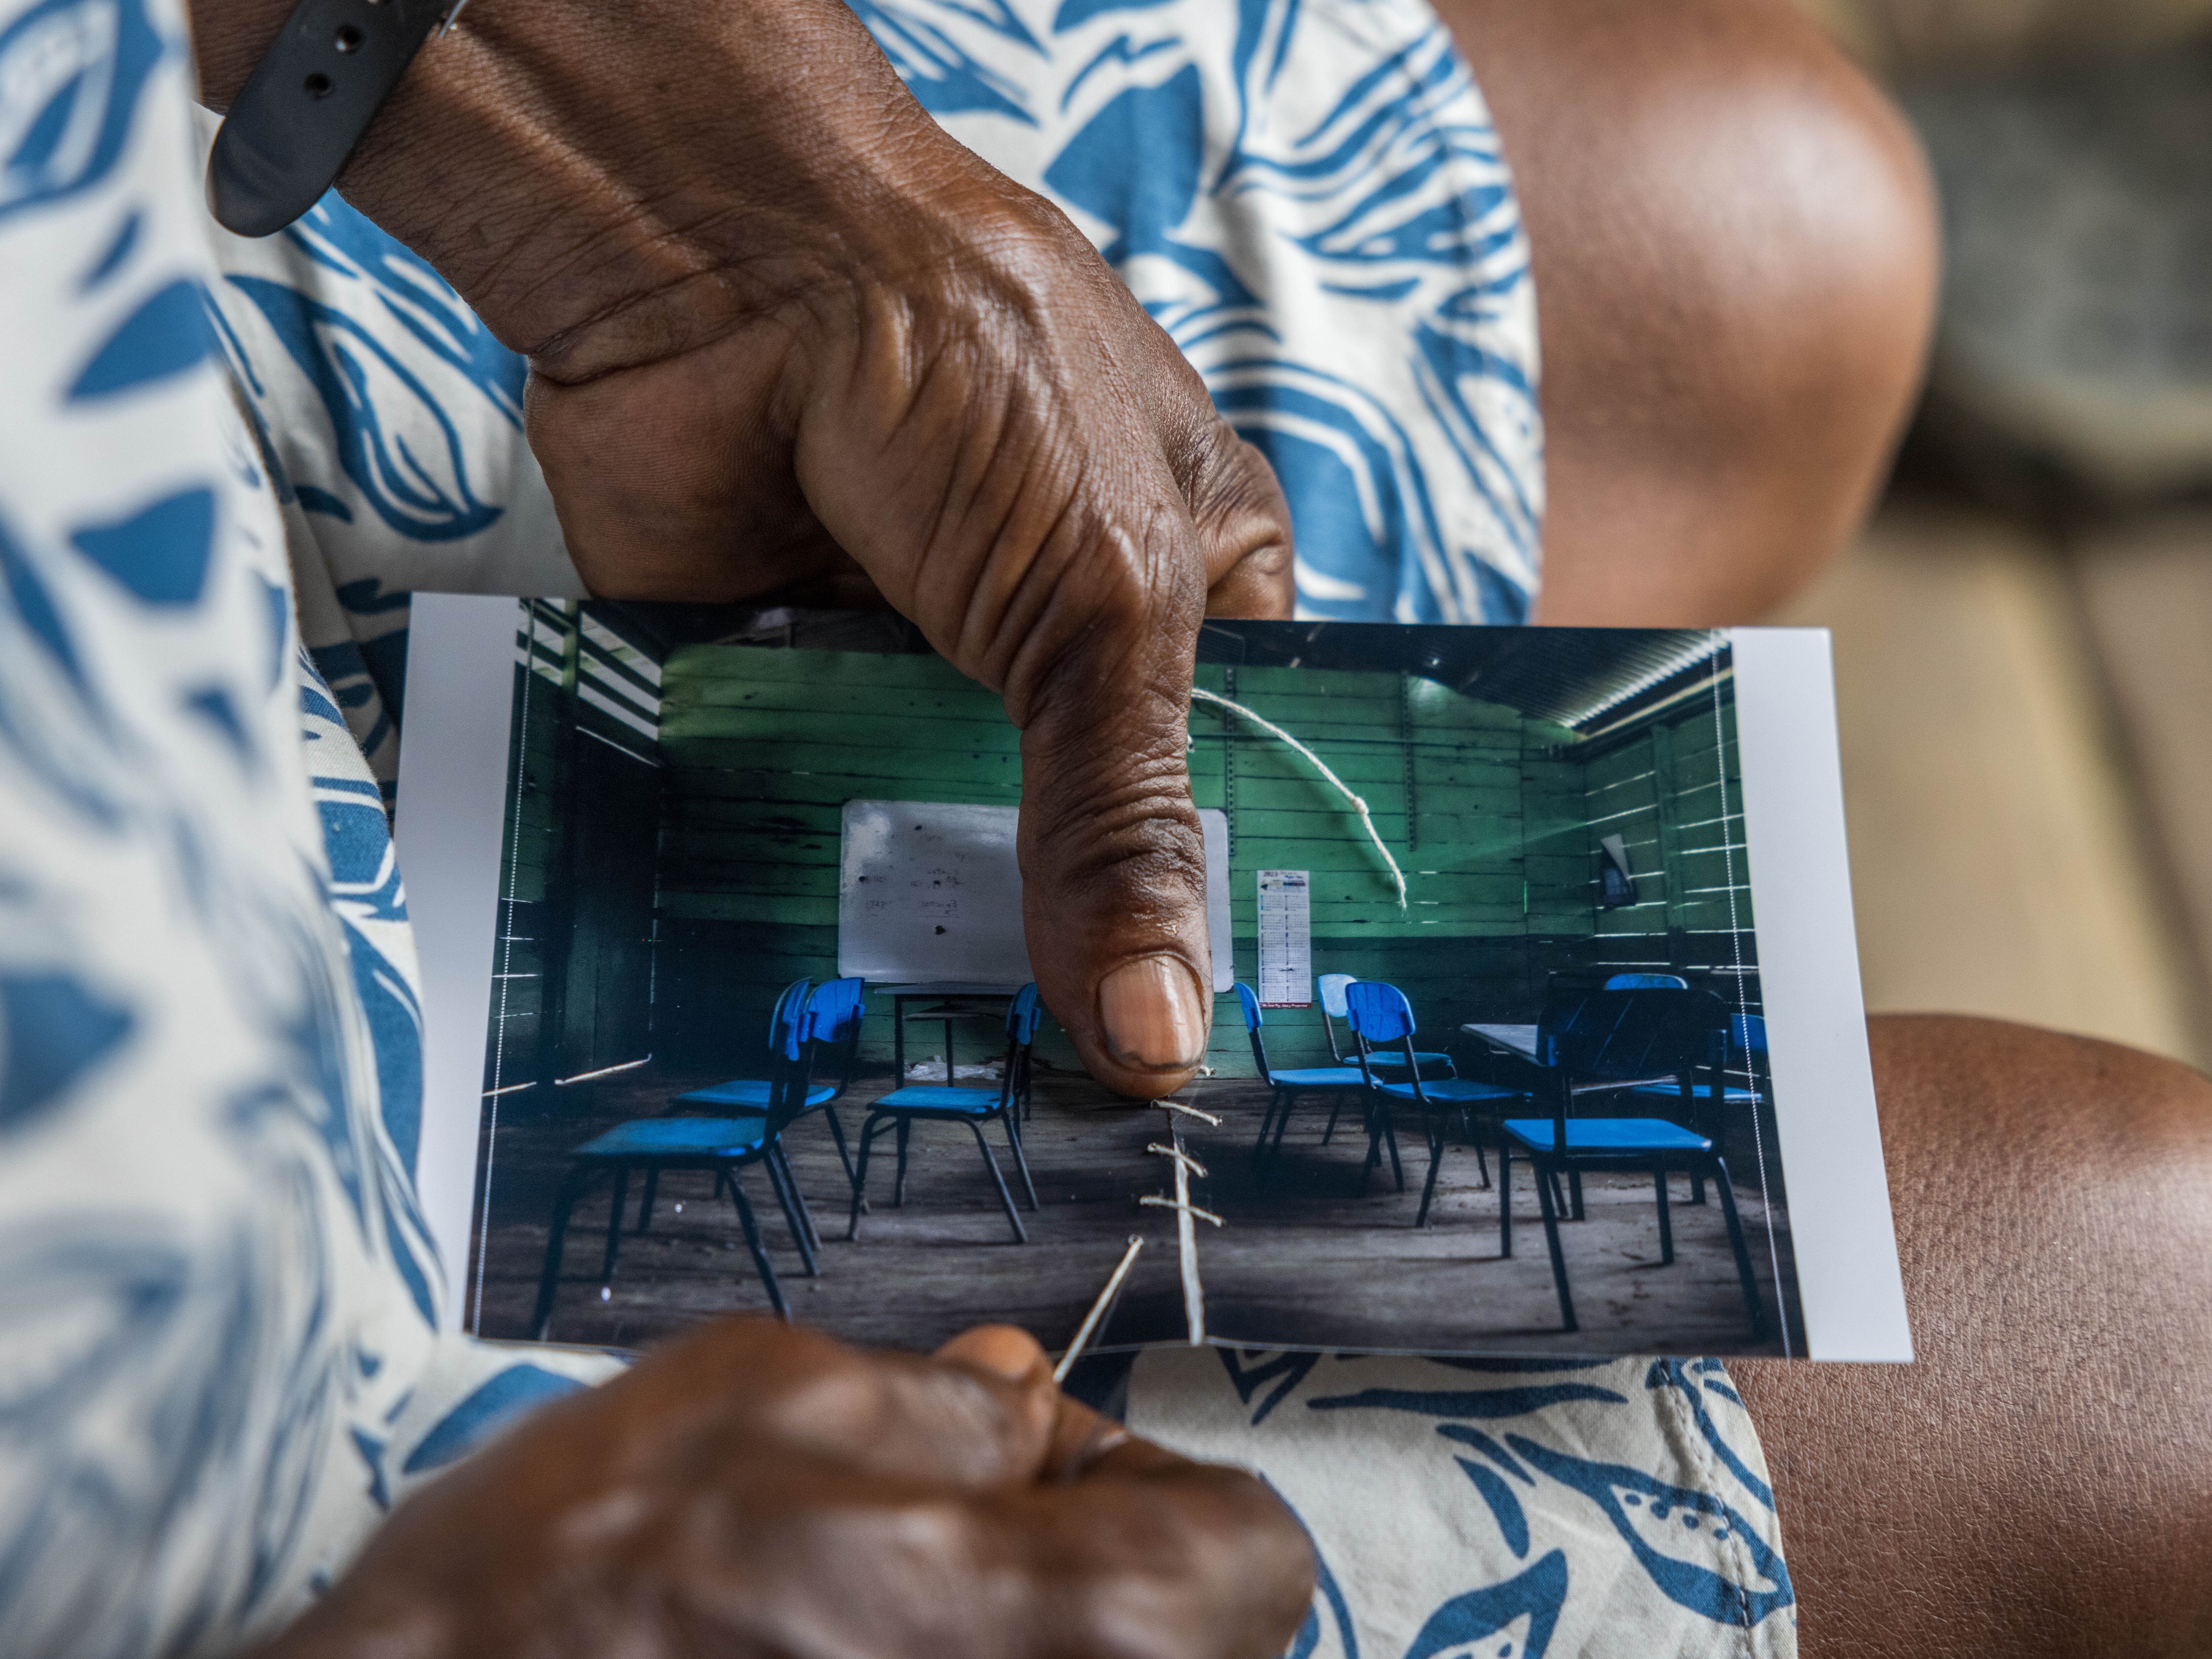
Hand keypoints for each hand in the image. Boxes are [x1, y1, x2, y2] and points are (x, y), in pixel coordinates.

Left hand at [195, 0, 1295, 1097]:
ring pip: (942, 852)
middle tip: (1083, 1114)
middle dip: (1076, 959)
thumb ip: (1124, 822)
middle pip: (1085, 842)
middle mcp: (1056, 635)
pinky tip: (834, 1013)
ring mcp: (915, 666)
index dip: (1226, 917)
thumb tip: (1161, 1036)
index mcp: (1190, 585)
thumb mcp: (1105, 595)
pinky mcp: (786, 692)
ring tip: (959, 1094)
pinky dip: (814, 905)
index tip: (1215, 1062)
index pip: (1234, 786)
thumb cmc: (973, 365)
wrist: (726, 256)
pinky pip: (812, 831)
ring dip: (938, 946)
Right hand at [255, 1322, 1314, 1658]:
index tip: (1032, 1458)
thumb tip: (1019, 1399)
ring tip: (849, 1604)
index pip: (1253, 1549)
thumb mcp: (774, 1401)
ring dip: (996, 1632)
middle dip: (1077, 1562)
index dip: (1144, 1478)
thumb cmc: (583, 1596)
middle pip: (1180, 1638)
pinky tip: (820, 1655)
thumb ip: (942, 1402)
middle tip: (929, 1530)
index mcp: (1089, 1633)